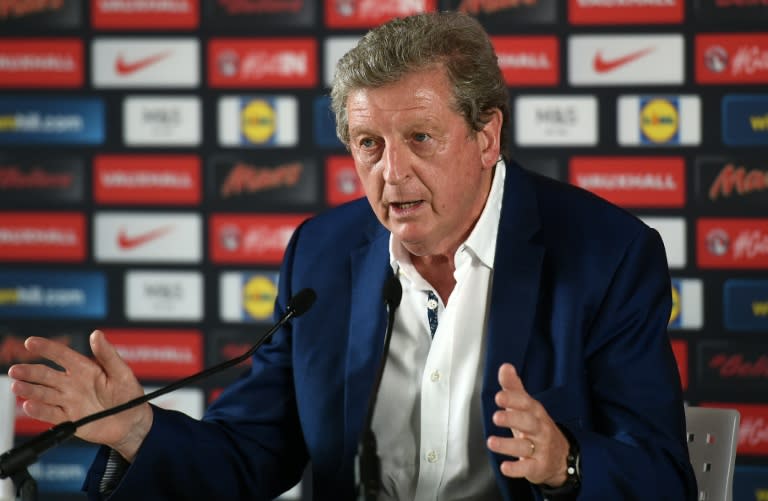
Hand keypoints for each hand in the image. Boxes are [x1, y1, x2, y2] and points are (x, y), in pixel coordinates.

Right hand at [7, 330, 152, 461]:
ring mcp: (68, 401)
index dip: (46, 348)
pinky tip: (29, 405)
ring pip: (44, 394)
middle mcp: (72, 383)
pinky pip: (51, 414)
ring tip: (17, 386)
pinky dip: (39, 411)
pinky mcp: (68, 419)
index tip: (30, 342)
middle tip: (16, 370)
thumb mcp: (122, 372)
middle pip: (47, 375)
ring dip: (29, 390)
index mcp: (84, 368)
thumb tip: (96, 334)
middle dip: (30, 372)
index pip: (62, 355)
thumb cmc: (128, 394)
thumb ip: (108, 354)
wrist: (131, 422)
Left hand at [486, 363, 569, 486]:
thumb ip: (513, 388)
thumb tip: (505, 366)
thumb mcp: (526, 407)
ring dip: (508, 444)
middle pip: (529, 423)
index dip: (513, 399)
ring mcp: (540, 449)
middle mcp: (539, 429)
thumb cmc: (536, 427)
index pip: (526, 403)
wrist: (562, 456)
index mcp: (535, 412)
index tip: (499, 397)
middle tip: (496, 417)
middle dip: (513, 419)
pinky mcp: (538, 467)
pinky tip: (505, 467)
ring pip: (524, 446)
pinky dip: (516, 469)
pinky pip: (528, 469)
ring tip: (491, 442)